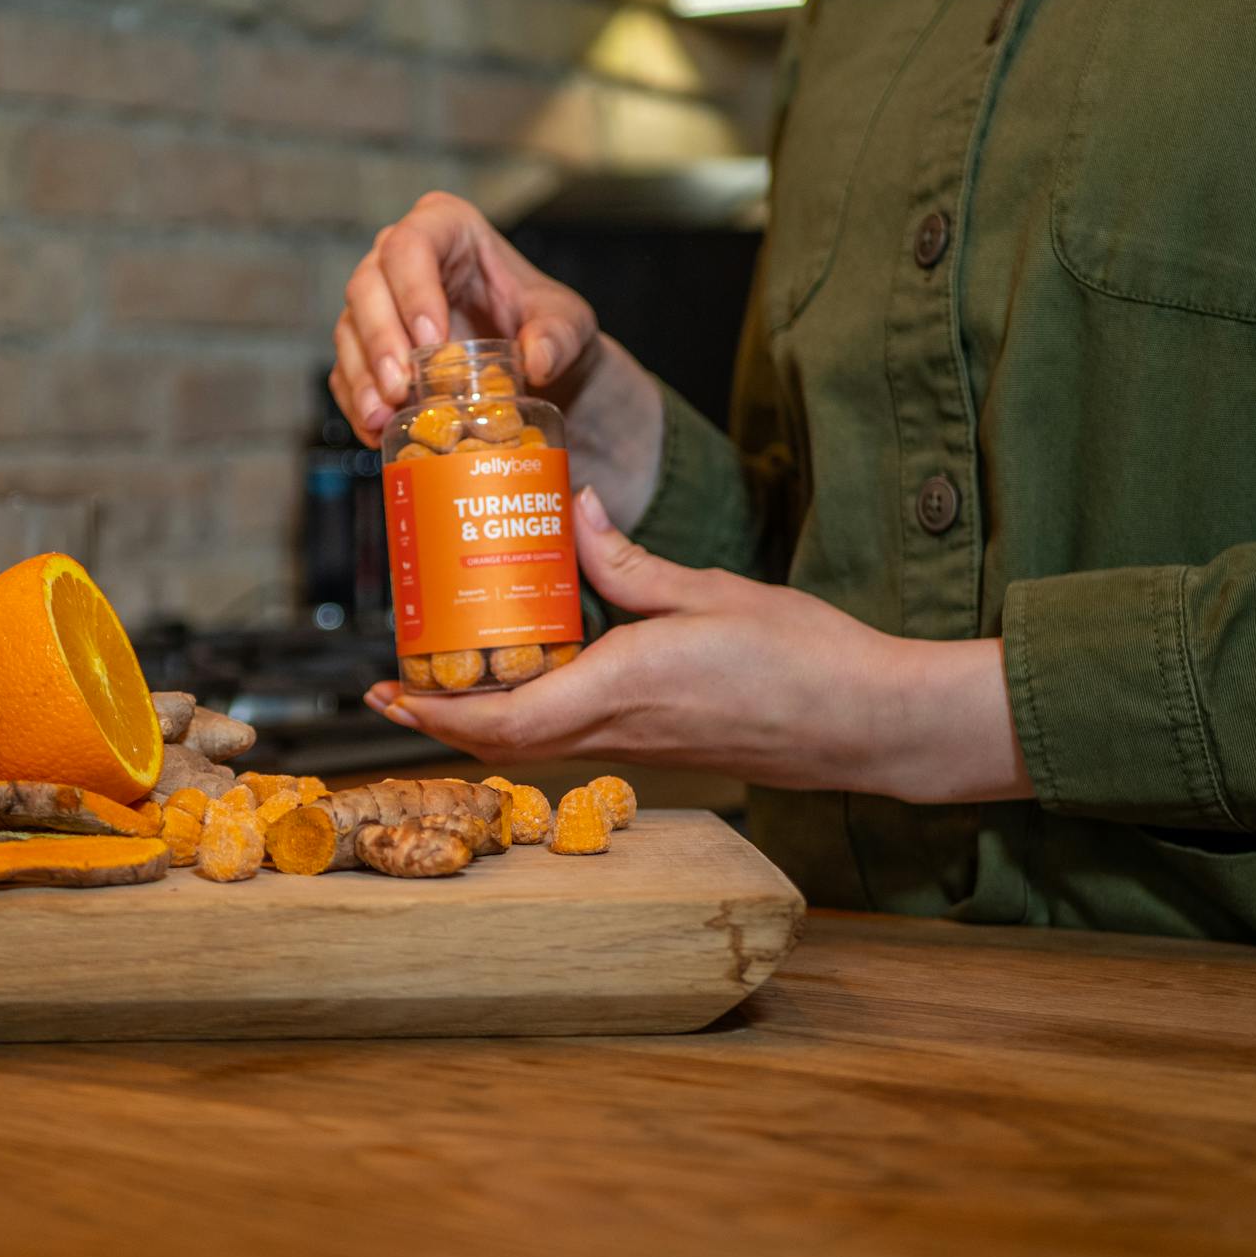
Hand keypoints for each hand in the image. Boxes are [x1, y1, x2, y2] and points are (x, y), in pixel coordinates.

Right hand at [330, 190, 666, 527]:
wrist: (538, 371)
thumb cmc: (547, 328)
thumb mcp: (568, 324)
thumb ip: (558, 335)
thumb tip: (537, 360)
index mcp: (448, 229)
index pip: (413, 244)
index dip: (414, 289)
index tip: (432, 339)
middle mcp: (401, 259)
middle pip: (368, 286)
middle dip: (379, 340)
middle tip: (400, 386)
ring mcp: (380, 305)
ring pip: (350, 329)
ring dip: (363, 377)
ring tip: (382, 416)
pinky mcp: (368, 350)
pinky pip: (347, 372)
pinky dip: (358, 403)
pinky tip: (376, 431)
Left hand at [364, 489, 1035, 805]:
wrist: (867, 722)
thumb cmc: (799, 657)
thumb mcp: (706, 590)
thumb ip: (628, 561)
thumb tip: (574, 510)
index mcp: (619, 688)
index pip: (503, 721)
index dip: (436, 711)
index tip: (388, 688)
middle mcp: (617, 730)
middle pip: (503, 743)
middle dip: (438, 719)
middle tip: (394, 683)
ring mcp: (639, 746)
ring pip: (535, 744)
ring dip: (480, 720)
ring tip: (446, 675)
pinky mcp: (660, 745)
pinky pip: (574, 738)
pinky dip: (531, 716)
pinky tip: (531, 677)